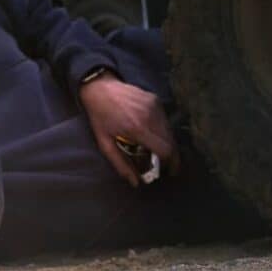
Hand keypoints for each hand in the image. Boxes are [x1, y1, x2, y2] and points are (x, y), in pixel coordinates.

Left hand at [78, 73, 180, 187]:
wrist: (100, 87)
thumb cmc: (100, 117)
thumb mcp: (105, 143)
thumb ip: (120, 164)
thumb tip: (135, 183)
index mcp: (138, 128)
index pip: (165, 149)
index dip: (171, 163)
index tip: (170, 171)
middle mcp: (150, 116)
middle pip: (171, 141)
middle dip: (171, 155)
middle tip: (166, 164)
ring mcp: (154, 106)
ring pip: (170, 130)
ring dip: (167, 142)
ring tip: (159, 150)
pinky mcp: (155, 99)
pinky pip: (165, 119)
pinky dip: (162, 129)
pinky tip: (153, 133)